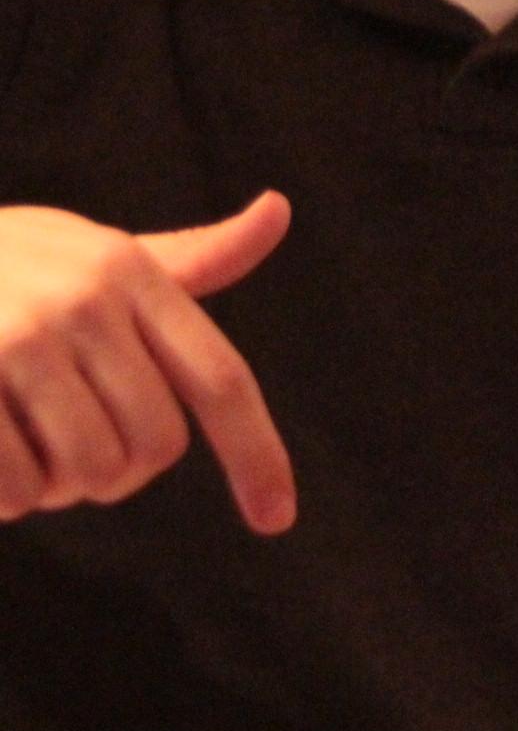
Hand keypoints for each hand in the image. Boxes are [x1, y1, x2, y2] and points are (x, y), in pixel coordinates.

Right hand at [0, 193, 295, 531]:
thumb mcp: (89, 249)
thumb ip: (185, 258)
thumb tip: (278, 211)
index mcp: (129, 271)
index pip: (221, 380)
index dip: (258, 455)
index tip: (277, 518)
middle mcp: (83, 300)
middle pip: (154, 448)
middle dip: (116, 470)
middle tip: (64, 442)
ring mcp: (17, 339)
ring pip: (88, 474)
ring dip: (54, 484)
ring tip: (17, 441)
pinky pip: (16, 487)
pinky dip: (4, 495)